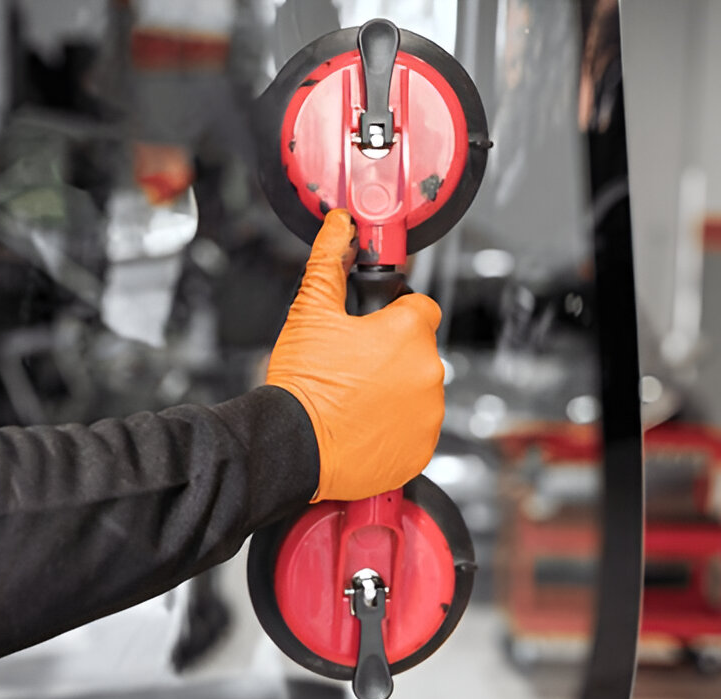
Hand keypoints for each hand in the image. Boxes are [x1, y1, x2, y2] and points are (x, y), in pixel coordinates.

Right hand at [265, 209, 444, 501]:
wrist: (292, 446)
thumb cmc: (302, 384)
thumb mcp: (310, 313)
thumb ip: (329, 263)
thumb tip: (339, 227)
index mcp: (409, 332)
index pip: (420, 307)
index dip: (392, 314)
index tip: (371, 329)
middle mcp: (429, 372)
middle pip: (417, 351)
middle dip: (390, 356)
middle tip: (352, 368)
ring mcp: (428, 414)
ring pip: (417, 391)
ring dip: (394, 392)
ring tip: (353, 400)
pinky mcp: (421, 448)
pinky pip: (414, 430)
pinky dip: (394, 428)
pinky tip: (362, 426)